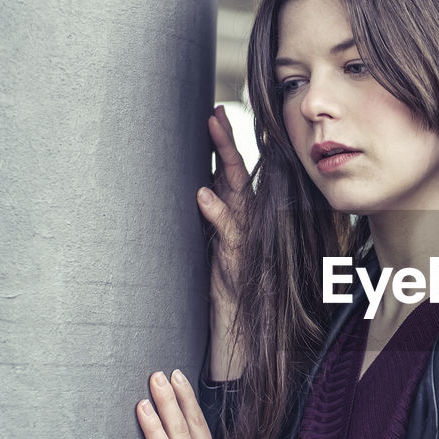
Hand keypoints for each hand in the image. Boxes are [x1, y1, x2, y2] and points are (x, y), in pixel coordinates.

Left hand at [197, 105, 250, 377]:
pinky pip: (228, 231)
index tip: (213, 112)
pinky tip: (202, 193)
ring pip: (237, 191)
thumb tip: (192, 193)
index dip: (223, 142)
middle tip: (214, 112)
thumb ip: (209, 220)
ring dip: (224, 160)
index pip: (231, 171)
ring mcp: (244, 236)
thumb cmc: (224, 287)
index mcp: (238, 215)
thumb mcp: (213, 248)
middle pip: (236, 171)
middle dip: (225, 140)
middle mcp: (245, 220)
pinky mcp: (236, 258)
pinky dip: (216, 211)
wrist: (239, 326)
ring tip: (212, 132)